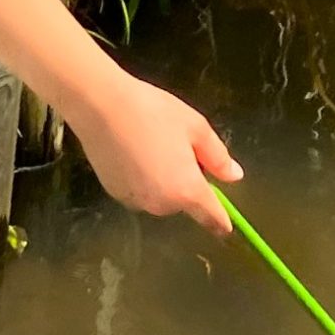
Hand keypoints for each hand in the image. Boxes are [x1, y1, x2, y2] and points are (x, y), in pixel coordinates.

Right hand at [70, 72, 241, 235]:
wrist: (101, 106)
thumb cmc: (154, 112)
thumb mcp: (196, 127)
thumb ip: (218, 157)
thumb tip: (234, 176)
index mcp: (187, 190)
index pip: (211, 216)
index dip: (221, 222)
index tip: (226, 227)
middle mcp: (161, 204)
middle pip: (184, 202)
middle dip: (187, 183)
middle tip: (180, 147)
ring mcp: (136, 201)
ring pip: (161, 197)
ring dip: (164, 181)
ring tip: (153, 144)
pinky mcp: (115, 194)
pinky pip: (139, 192)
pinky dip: (142, 179)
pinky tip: (133, 151)